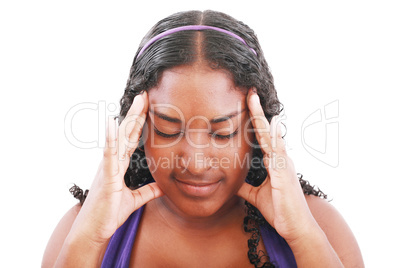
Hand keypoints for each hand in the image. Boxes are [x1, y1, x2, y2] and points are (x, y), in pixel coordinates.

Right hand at [70, 91, 163, 244]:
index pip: (132, 139)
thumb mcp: (135, 200)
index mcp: (118, 165)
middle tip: (145, 95)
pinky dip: (110, 139)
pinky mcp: (106, 177)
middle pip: (126, 133)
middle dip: (136, 114)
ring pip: (119, 138)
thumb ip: (148, 191)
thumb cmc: (109, 215)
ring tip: (136, 101)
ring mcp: (108, 168)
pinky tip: (112, 124)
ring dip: (128, 119)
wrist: (94, 231)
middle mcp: (112, 162)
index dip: (139, 123)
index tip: (147, 107)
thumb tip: (164, 186)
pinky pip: (109, 155)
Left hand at [237, 89, 316, 242]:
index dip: (255, 121)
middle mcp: (281, 159)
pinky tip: (269, 124)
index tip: (247, 104)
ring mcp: (284, 165)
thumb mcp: (256, 196)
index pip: (262, 137)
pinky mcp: (284, 174)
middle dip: (258, 112)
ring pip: (271, 136)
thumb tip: (231, 182)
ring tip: (254, 100)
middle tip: (249, 92)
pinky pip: (278, 152)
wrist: (295, 228)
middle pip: (267, 131)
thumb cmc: (280, 210)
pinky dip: (274, 137)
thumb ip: (244, 186)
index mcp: (275, 162)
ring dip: (263, 118)